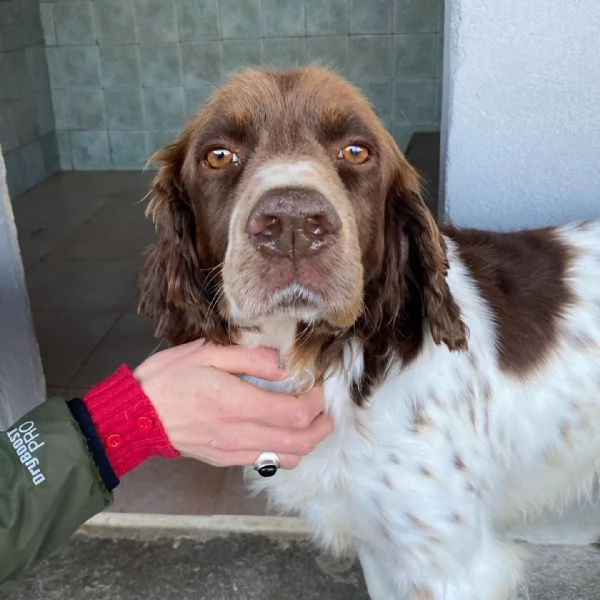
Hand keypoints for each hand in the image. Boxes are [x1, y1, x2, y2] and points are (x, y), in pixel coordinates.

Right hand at [133, 340, 332, 468]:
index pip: (295, 412)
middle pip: (300, 441)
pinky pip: (266, 463)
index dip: (318, 402)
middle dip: (322, 425)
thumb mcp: (206, 353)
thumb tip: (282, 365)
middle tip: (328, 408)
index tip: (321, 386)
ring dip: (308, 441)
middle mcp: (240, 433)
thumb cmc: (168, 378)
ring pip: (287, 457)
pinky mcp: (225, 460)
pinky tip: (283, 434)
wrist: (135, 416)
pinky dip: (285, 451)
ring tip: (312, 422)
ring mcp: (233, 451)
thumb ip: (248, 358)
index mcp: (237, 403)